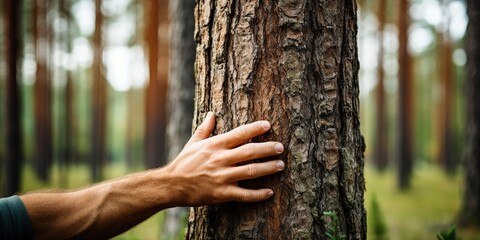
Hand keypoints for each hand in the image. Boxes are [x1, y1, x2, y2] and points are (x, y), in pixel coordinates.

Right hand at [165, 112, 284, 205]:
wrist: (171, 185)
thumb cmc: (184, 162)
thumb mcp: (193, 143)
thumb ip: (205, 128)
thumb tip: (212, 114)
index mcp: (215, 145)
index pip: (239, 133)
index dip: (255, 128)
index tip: (268, 125)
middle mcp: (220, 159)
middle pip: (250, 151)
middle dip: (268, 149)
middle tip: (281, 148)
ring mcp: (222, 177)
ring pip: (251, 171)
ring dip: (268, 168)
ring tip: (280, 165)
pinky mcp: (222, 194)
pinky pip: (244, 194)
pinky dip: (258, 194)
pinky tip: (269, 192)